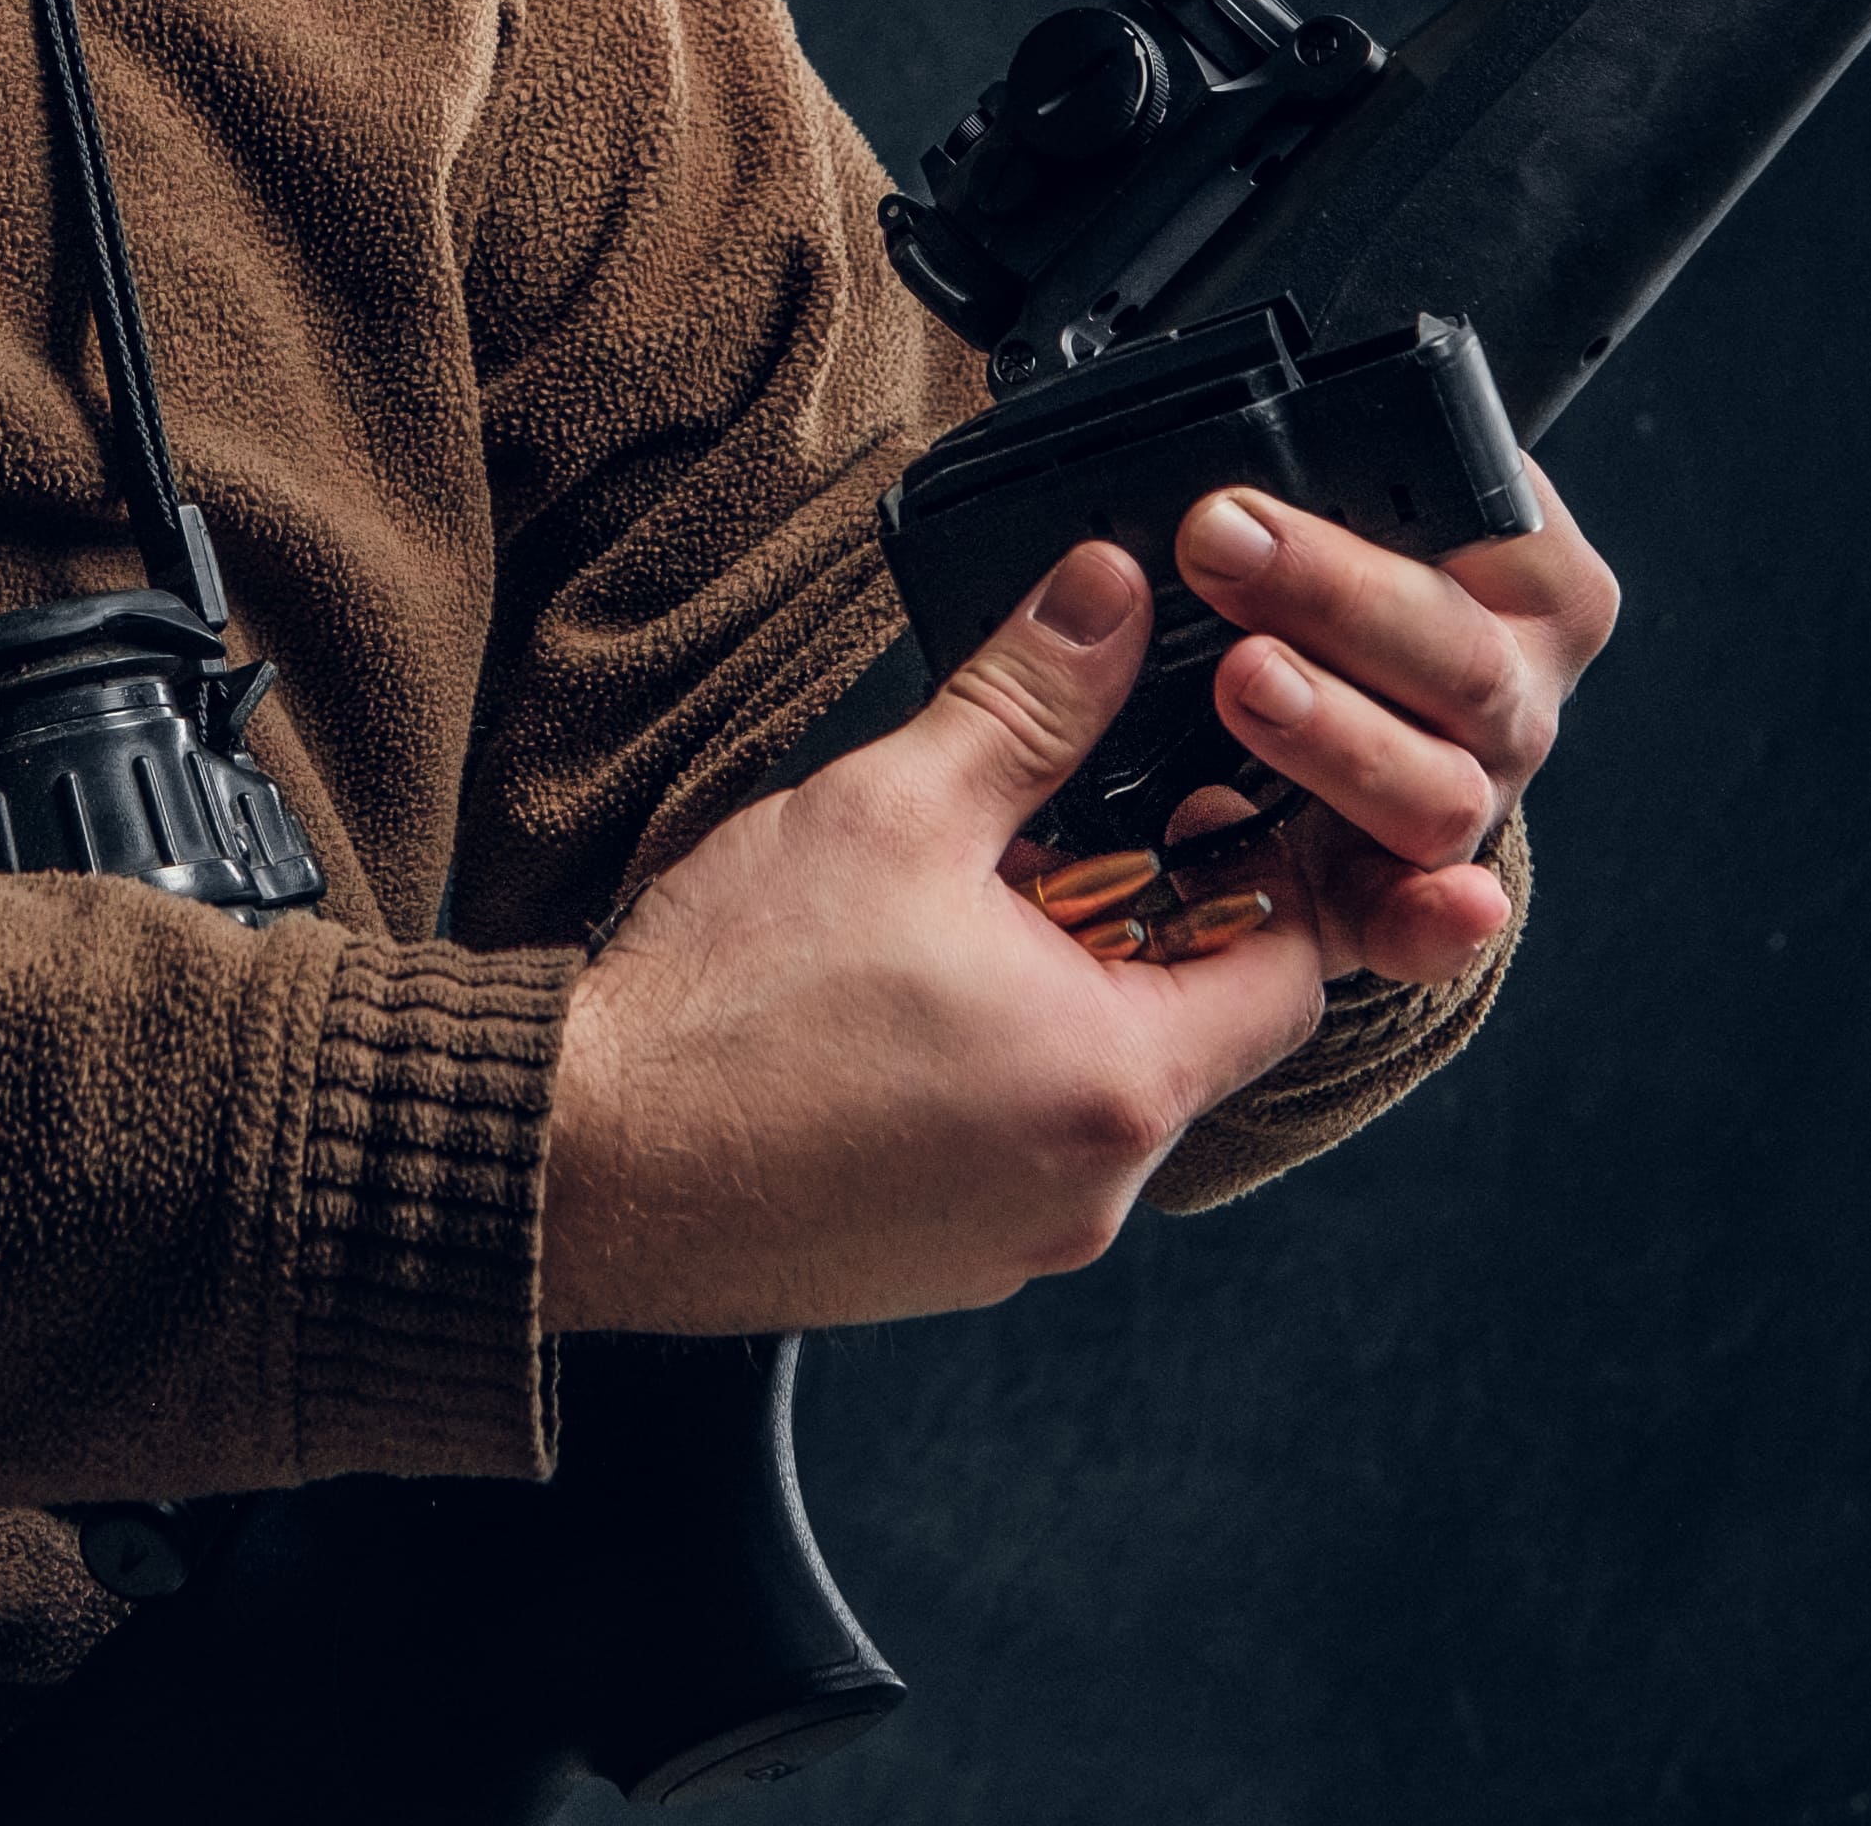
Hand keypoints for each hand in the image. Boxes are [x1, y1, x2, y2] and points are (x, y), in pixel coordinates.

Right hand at [543, 544, 1336, 1336]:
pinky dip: (985, 1081)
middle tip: (1036, 849)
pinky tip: (886, 1015)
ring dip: (1050, 1003)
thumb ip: (1028, 701)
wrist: (577, 1163)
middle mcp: (1092, 1192)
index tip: (1195, 810)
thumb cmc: (723, 1007)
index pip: (1293, 970)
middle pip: (1192, 1032)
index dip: (1258, 870)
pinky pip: (1014, 1156)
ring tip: (940, 926)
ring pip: (1092, 1093)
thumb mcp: (891, 809)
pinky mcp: (939, 1269)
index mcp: (1117, 1081)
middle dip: (1128, 927)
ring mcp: (1016, 1245)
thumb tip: (1107, 601)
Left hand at [1154, 450, 1617, 985]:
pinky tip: (1423, 906)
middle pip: (1457, 652)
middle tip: (1218, 542)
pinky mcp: (1405, 888)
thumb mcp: (1308, 509)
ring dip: (1341, 734)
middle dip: (1335, 594)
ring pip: (1437, 785)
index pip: (1501, 515)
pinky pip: (1421, 923)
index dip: (1415, 491)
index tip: (1289, 474)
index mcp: (1516, 570)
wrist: (1306, 707)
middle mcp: (1508, 686)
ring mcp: (1466, 791)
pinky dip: (1428, 924)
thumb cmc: (1308, 589)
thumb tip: (1161, 435)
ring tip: (1246, 681)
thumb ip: (1277, 477)